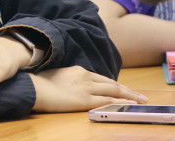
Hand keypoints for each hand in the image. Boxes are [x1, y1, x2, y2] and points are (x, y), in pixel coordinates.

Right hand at [29, 65, 147, 112]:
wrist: (33, 87)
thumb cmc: (40, 84)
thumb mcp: (58, 77)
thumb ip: (71, 80)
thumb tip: (75, 87)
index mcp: (79, 70)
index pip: (103, 78)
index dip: (117, 85)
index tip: (126, 90)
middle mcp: (85, 76)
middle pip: (112, 83)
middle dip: (128, 90)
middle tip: (141, 96)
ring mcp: (85, 87)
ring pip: (114, 90)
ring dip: (129, 96)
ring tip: (141, 101)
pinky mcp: (84, 99)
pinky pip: (107, 100)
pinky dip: (120, 102)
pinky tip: (130, 105)